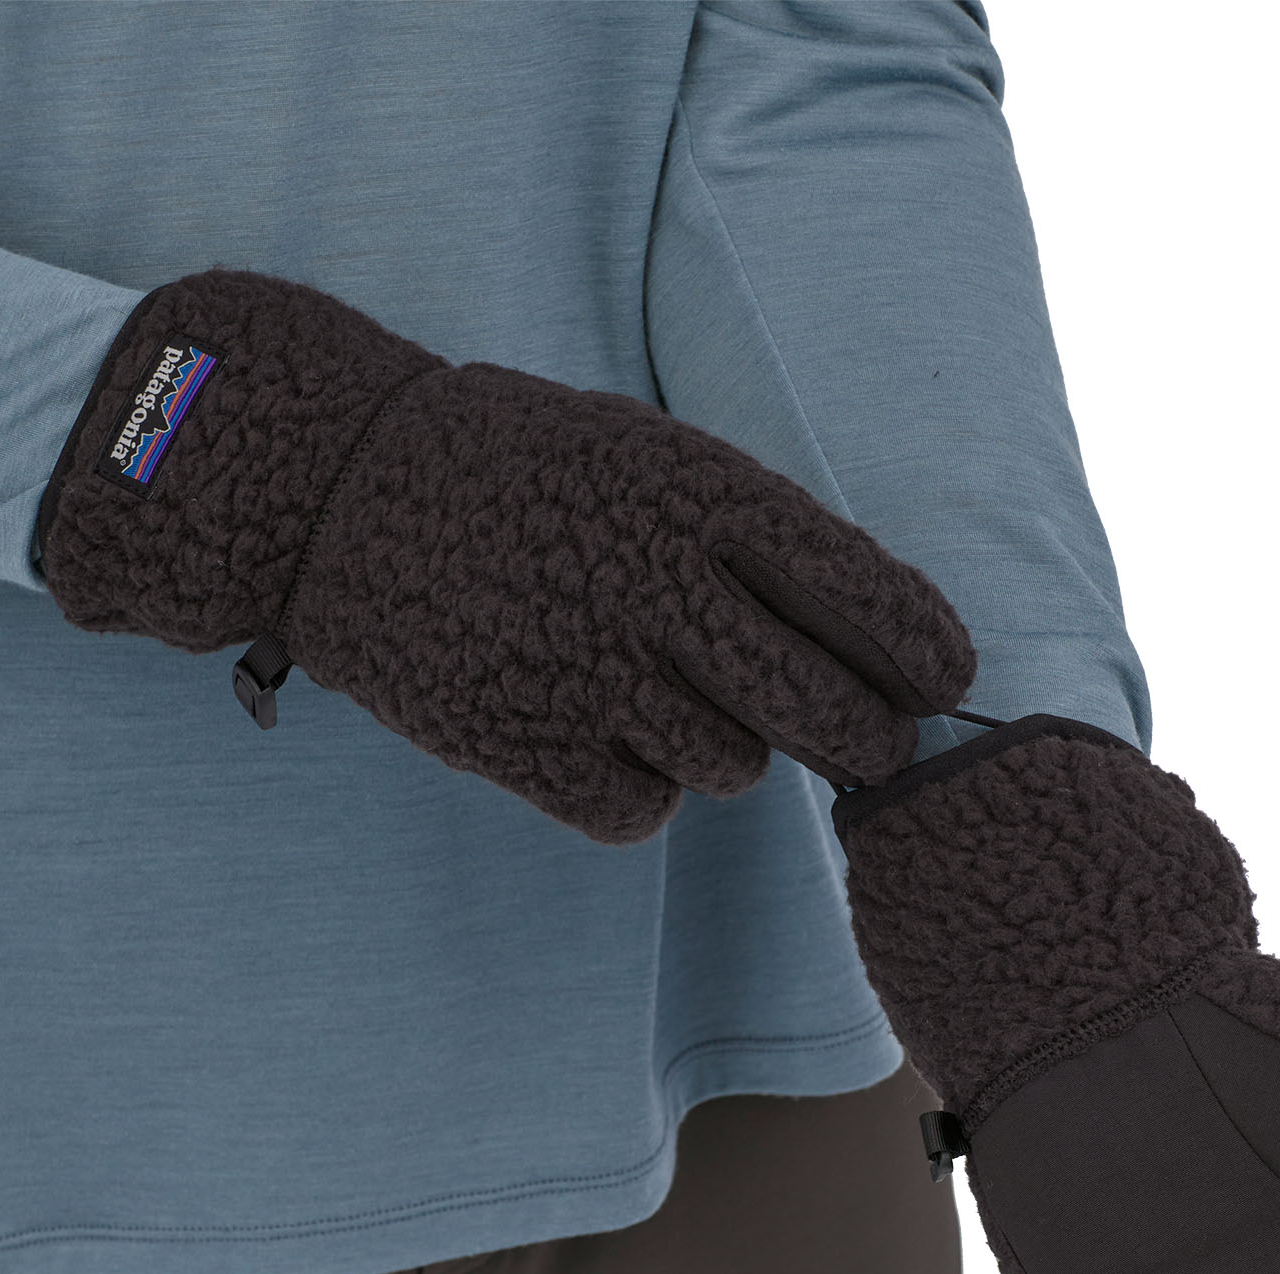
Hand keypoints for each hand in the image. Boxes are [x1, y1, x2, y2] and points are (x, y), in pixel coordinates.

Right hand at [37, 270, 973, 842]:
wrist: (332, 487)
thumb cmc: (516, 471)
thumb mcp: (645, 455)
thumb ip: (751, 538)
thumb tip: (878, 638)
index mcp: (699, 495)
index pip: (861, 591)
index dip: (922, 650)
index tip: (947, 681)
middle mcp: (657, 584)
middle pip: (826, 712)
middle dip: (865, 737)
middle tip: (866, 741)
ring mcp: (588, 669)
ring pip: (734, 769)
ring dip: (720, 749)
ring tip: (653, 695)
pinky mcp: (522, 745)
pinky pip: (641, 813)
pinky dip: (633, 791)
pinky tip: (590, 735)